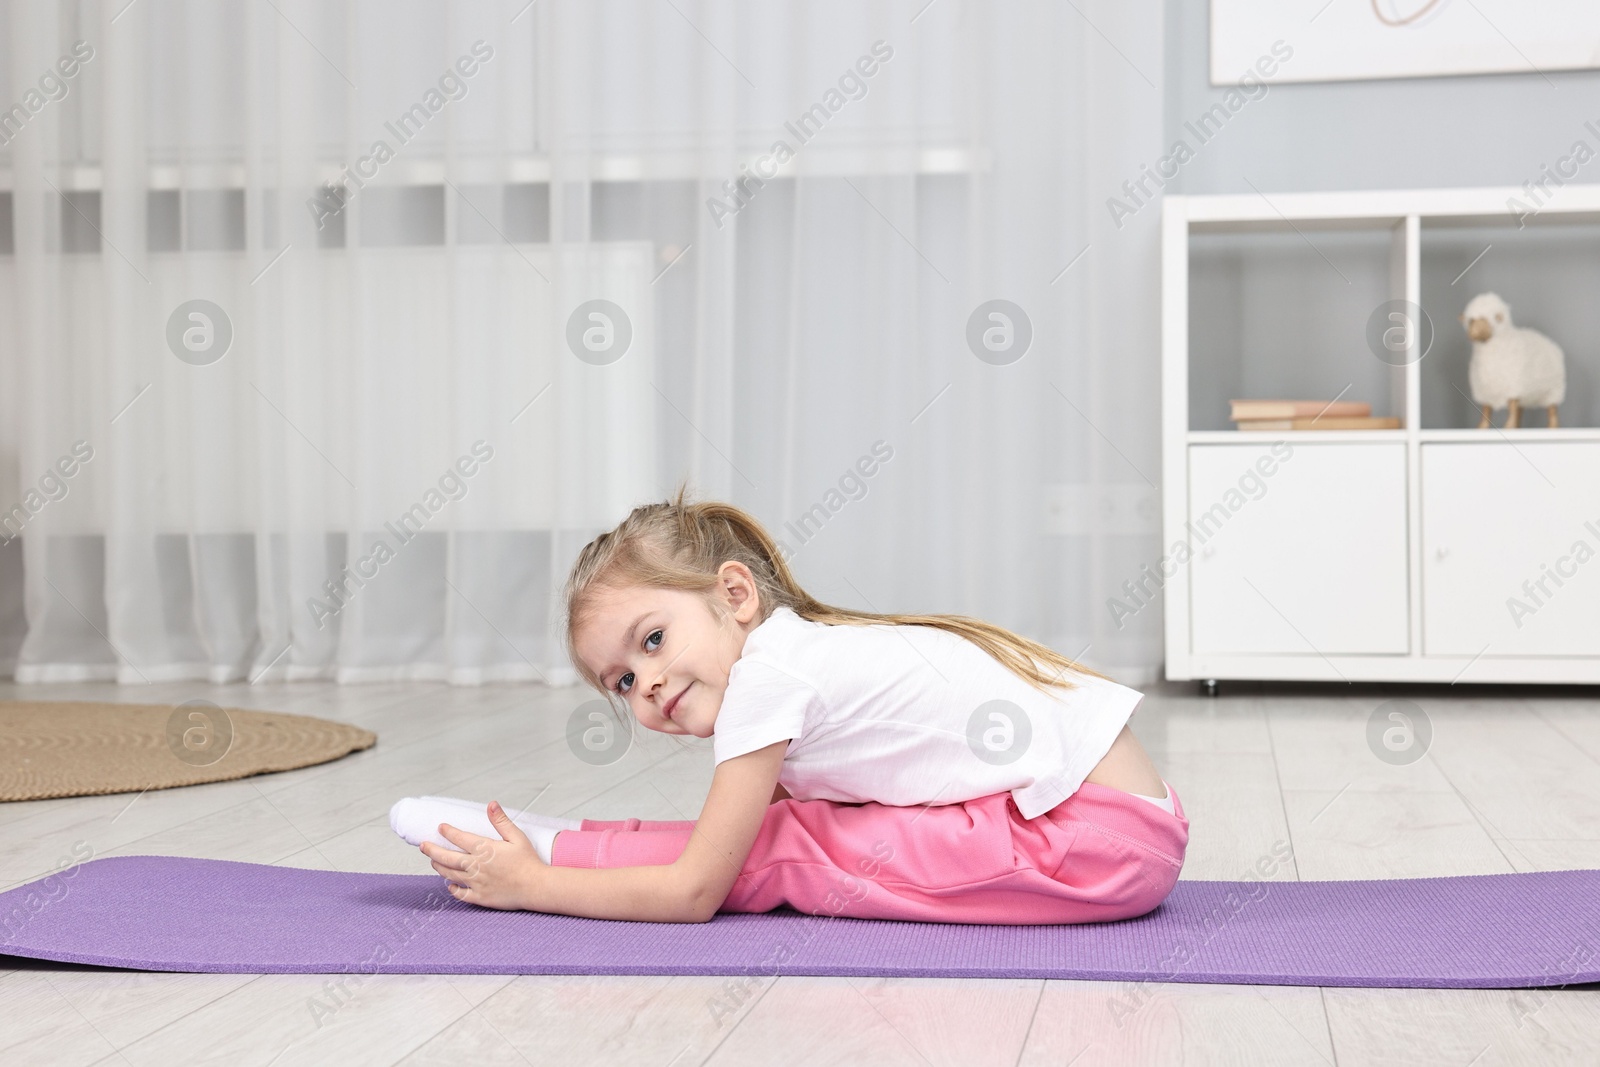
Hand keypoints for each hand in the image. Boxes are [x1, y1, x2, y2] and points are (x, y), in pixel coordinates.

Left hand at [420, 800, 546, 909]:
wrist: (536, 887)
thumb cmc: (528, 861)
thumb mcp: (517, 837)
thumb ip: (501, 821)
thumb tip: (491, 804)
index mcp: (485, 849)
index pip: (460, 838)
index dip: (448, 832)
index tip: (441, 827)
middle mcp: (476, 866)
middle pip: (447, 857)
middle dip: (432, 850)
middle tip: (423, 845)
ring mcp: (476, 883)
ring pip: (450, 874)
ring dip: (439, 867)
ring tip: (432, 862)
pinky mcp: (480, 897)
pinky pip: (460, 894)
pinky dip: (452, 889)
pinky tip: (449, 884)